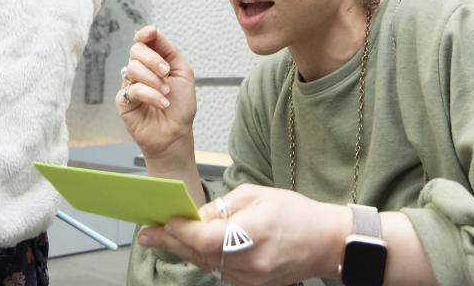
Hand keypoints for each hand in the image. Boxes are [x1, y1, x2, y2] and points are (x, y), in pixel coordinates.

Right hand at [117, 26, 196, 158]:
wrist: (176, 132)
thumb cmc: (181, 105)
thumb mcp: (183, 72)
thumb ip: (169, 50)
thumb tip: (154, 31)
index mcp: (154, 61)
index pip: (143, 41)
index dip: (145, 34)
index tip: (151, 33)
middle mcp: (141, 70)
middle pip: (136, 50)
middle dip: (153, 59)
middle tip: (166, 72)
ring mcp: (130, 84)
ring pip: (133, 68)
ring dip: (154, 80)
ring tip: (166, 92)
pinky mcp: (124, 100)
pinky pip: (133, 89)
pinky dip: (151, 95)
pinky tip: (162, 103)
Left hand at [136, 184, 347, 285]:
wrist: (327, 242)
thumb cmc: (297, 213)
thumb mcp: (258, 195)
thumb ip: (224, 206)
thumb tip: (196, 216)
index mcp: (252, 232)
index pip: (202, 237)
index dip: (178, 231)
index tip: (161, 222)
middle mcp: (249, 261)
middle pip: (198, 254)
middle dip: (171, 243)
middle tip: (147, 234)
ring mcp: (250, 278)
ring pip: (206, 265)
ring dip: (186, 251)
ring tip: (167, 238)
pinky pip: (220, 272)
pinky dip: (206, 258)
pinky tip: (197, 247)